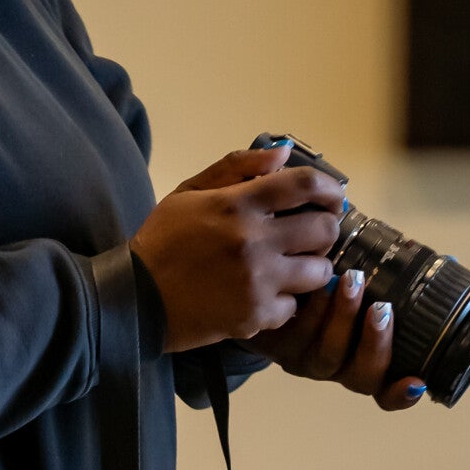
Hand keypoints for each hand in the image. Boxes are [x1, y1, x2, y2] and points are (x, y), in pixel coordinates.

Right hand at [129, 144, 341, 351]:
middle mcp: (253, 241)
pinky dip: (284, 302)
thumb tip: (282, 153)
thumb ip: (236, 167)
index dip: (330, 188)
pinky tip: (266, 295)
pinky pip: (294, 307)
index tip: (335, 196)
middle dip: (325, 230)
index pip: (304, 185)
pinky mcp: (256, 316)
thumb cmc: (163, 241)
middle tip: (312, 235)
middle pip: (324, 230)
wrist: (135, 298)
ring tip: (293, 268)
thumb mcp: (190, 192)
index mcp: (237, 204)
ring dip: (311, 268)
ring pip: (319, 272)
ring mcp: (258, 282)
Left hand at [247, 269, 428, 407]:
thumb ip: (401, 279)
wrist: (264, 290)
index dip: (400, 394)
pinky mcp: (277, 342)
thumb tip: (453, 260)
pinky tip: (318, 281)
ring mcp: (304, 358)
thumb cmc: (328, 288)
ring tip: (351, 280)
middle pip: (360, 376)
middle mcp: (335, 367)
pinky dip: (310, 307)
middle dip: (375, 343)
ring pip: (327, 354)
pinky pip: (296, 333)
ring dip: (343, 318)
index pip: (385, 392)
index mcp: (361, 362)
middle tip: (382, 308)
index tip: (416, 383)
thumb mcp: (365, 288)